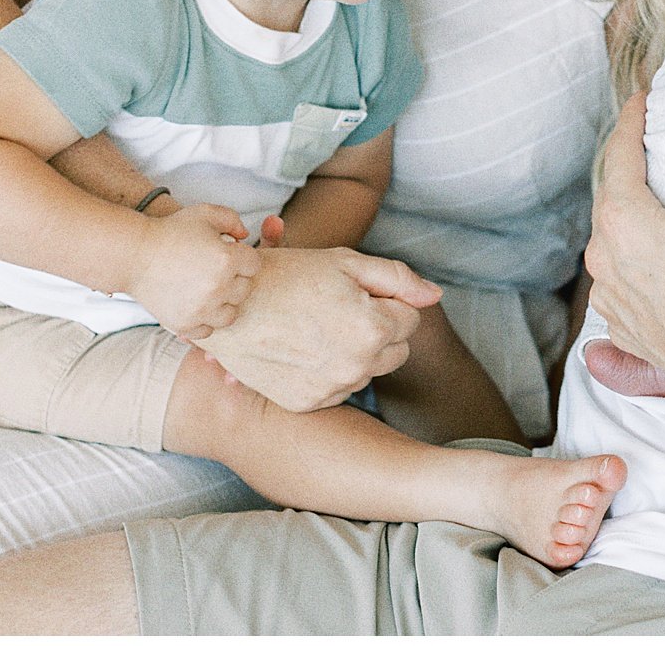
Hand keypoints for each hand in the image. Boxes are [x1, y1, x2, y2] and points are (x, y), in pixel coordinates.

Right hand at [127, 204, 258, 339]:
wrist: (134, 255)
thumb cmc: (170, 231)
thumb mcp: (205, 213)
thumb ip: (233, 220)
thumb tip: (245, 237)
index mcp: (227, 260)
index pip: (254, 265)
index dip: (242, 257)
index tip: (226, 254)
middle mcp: (218, 287)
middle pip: (244, 289)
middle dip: (234, 279)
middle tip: (214, 271)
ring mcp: (201, 309)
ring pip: (230, 314)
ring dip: (223, 303)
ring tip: (209, 291)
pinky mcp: (185, 324)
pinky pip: (208, 330)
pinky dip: (204, 320)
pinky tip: (196, 305)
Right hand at [194, 245, 441, 411]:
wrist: (228, 304)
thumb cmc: (289, 274)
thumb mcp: (347, 262)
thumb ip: (399, 279)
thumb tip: (435, 296)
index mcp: (373, 329)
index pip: (411, 320)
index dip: (386, 302)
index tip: (356, 292)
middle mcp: (357, 367)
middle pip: (395, 350)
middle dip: (378, 330)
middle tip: (340, 309)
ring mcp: (330, 389)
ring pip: (368, 372)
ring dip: (356, 353)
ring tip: (318, 327)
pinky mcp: (307, 403)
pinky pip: (338, 389)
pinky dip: (330, 372)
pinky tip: (305, 349)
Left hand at [584, 85, 664, 408]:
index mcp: (624, 222)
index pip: (619, 154)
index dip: (631, 120)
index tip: (642, 98)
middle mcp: (605, 260)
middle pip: (611, 198)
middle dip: (627, 168)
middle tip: (644, 144)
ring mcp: (612, 300)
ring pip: (610, 244)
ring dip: (627, 219)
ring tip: (649, 202)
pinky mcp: (627, 330)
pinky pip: (618, 285)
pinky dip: (630, 264)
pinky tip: (647, 263)